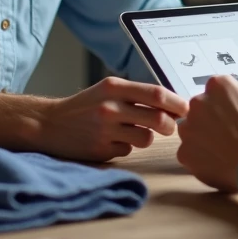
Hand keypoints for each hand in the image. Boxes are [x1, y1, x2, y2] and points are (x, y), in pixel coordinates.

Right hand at [42, 77, 188, 161]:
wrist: (50, 124)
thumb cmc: (86, 106)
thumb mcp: (109, 90)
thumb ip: (137, 95)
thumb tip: (173, 105)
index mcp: (115, 87)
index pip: (156, 94)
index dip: (177, 103)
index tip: (186, 110)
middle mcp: (110, 107)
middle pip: (158, 119)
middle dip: (170, 125)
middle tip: (169, 127)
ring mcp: (105, 131)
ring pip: (146, 138)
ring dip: (146, 137)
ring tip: (133, 132)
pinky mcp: (101, 150)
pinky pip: (128, 151)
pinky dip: (126, 147)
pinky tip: (112, 141)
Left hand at [176, 75, 237, 192]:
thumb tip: (234, 95)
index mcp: (218, 86)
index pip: (214, 89)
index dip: (223, 102)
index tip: (230, 112)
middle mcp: (198, 103)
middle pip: (199, 108)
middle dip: (209, 118)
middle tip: (225, 131)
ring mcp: (188, 128)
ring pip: (191, 129)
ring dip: (201, 136)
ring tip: (221, 148)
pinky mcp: (184, 151)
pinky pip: (189, 152)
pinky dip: (199, 157)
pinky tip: (216, 160)